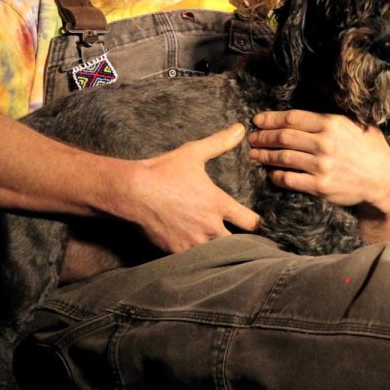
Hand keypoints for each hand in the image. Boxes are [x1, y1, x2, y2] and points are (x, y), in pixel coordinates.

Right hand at [113, 123, 259, 252]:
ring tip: (221, 248)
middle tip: (239, 238)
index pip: (252, 223)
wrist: (131, 192)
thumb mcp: (193, 153)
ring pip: (217, 254)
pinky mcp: (176, 251)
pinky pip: (195, 261)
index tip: (256, 224)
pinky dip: (198, 258)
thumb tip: (241, 128)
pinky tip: (198, 253)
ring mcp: (193, 242)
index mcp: (218, 204)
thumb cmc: (163, 171)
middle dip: (241, 242)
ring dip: (220, 251)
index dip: (257, 224)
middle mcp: (210, 227)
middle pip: (239, 244)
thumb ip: (220, 142)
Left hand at [248, 110, 389, 244]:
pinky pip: (289, 179)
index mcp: (333, 123)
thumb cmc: (371, 150)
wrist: (384, 181)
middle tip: (252, 138)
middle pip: (284, 137)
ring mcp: (322, 166)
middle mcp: (325, 143)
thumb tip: (319, 88)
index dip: (271, 118)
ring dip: (265, 156)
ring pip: (283, 158)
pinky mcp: (320, 186)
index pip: (294, 118)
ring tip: (254, 154)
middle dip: (264, 137)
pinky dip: (277, 176)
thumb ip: (337, 111)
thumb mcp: (360, 123)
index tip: (258, 120)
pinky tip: (271, 173)